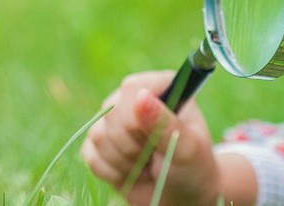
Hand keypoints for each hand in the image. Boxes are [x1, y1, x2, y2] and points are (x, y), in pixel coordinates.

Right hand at [80, 70, 219, 204]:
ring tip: (146, 165)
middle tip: (156, 156)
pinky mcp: (99, 144)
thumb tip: (141, 96)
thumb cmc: (192, 168)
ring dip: (125, 162)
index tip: (157, 139)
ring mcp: (114, 121)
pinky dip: (113, 173)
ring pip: (98, 135)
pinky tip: (132, 172)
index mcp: (161, 87)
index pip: (131, 88)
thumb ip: (164, 123)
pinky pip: (90, 155)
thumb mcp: (187, 147)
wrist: (181, 195)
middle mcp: (134, 98)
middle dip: (133, 146)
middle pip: (112, 113)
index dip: (137, 118)